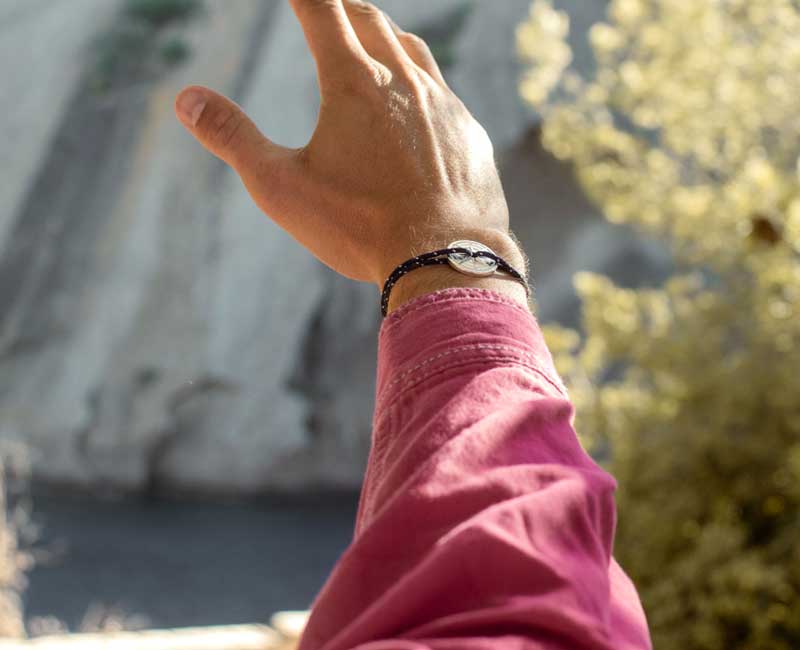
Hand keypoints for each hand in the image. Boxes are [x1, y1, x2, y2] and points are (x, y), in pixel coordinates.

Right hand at [175, 0, 522, 289]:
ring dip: (385, 36)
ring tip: (372, 39)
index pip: (321, 9)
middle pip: (369, 20)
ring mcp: (445, 105)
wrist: (443, 261)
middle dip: (341, 6)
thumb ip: (232, 138)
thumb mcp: (280, 186)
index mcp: (353, 83)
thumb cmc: (358, 228)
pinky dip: (421, 84)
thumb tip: (186, 99)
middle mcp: (404, 81)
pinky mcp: (469, 134)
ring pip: (413, 49)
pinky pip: (444, 93)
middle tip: (325, 7)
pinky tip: (418, 105)